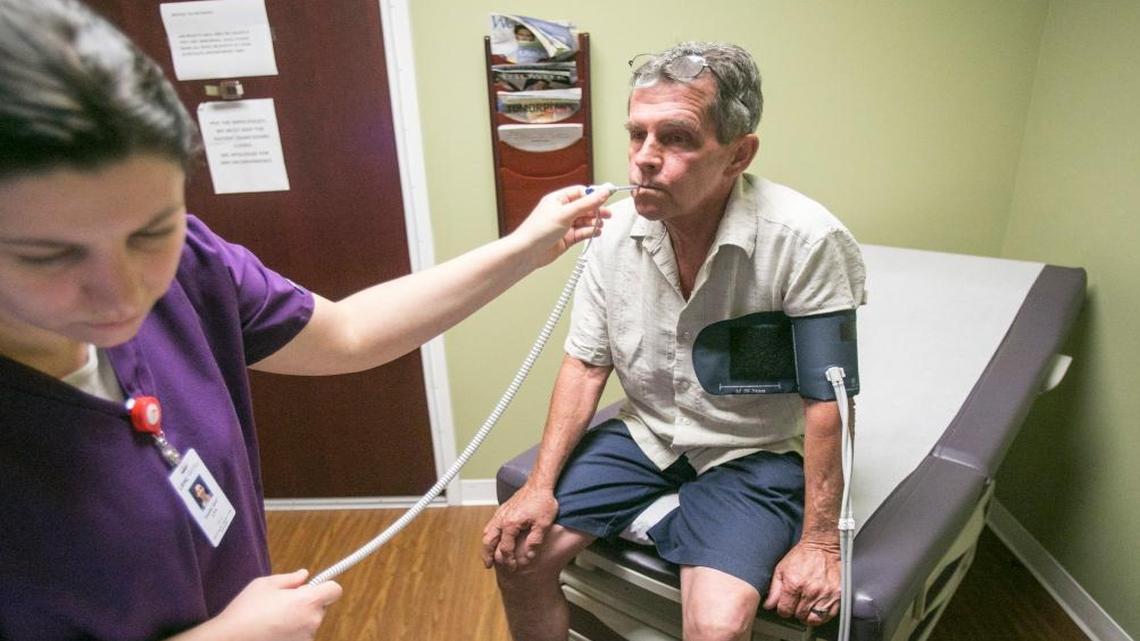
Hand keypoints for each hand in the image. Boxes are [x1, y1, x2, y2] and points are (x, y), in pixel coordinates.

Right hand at [208, 569, 342, 640]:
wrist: (230, 640)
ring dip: (298, 620)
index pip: (334, 590)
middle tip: (283, 604)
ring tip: (273, 620)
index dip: (325, 587)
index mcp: (307, 602)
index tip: (315, 588)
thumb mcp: (265, 585)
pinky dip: (291, 634)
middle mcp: (312, 622)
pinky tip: (272, 632)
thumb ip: (290, 579)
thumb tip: (304, 575)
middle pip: (320, 608)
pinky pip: (300, 636)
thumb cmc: (246, 610)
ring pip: (309, 623)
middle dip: (307, 604)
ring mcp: (305, 639)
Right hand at [481, 484, 558, 570]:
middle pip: (489, 541)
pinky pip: (491, 524)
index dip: (508, 560)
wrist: (539, 484)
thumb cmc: (542, 501)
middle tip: (488, 565)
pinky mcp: (503, 509)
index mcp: (511, 524)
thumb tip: (528, 555)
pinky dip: (489, 534)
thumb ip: (535, 541)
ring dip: (486, 545)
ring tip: (487, 554)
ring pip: (487, 532)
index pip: (505, 548)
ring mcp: (501, 513)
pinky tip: (493, 537)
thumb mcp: (543, 524)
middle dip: (488, 555)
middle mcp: (502, 519)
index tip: (513, 567)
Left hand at [509, 185, 612, 267]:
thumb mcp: (565, 213)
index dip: (594, 195)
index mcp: (558, 199)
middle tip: (607, 213)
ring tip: (599, 225)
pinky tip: (595, 232)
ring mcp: (564, 225)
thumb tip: (602, 193)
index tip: (606, 197)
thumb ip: (586, 203)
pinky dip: (590, 232)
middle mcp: (561, 211)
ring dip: (594, 222)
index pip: (580, 192)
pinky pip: (582, 233)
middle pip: (584, 207)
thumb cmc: (538, 231)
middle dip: (596, 210)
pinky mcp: (567, 238)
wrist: (528, 252)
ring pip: (584, 221)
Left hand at [762, 541, 840, 625]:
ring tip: (807, 606)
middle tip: (797, 603)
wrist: (823, 546)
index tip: (786, 606)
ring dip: (809, 615)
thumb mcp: (782, 569)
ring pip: (814, 619)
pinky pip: (829, 615)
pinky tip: (818, 607)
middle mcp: (810, 590)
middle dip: (796, 611)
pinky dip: (823, 615)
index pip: (785, 611)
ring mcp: (825, 594)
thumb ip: (774, 589)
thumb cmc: (802, 556)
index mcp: (794, 584)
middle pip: (799, 616)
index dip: (783, 610)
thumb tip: (769, 605)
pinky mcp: (838, 595)